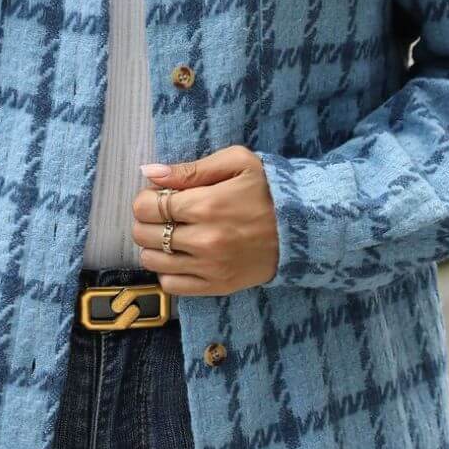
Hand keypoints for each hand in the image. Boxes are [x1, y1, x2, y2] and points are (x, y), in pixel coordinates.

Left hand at [131, 144, 279, 295]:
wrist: (303, 228)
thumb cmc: (268, 190)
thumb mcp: (237, 163)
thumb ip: (191, 169)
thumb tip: (150, 172)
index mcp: (207, 205)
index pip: (147, 207)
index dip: (146, 199)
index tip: (158, 196)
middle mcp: (204, 240)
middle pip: (145, 234)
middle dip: (146, 221)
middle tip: (163, 214)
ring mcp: (210, 267)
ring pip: (152, 261)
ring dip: (153, 246)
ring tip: (171, 234)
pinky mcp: (217, 286)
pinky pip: (171, 285)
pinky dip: (167, 271)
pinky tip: (180, 256)